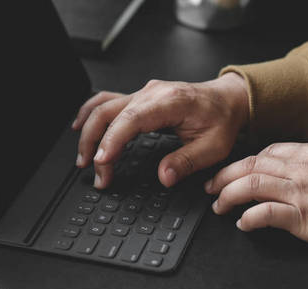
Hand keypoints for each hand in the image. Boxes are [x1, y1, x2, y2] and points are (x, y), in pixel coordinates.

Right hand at [72, 72, 248, 188]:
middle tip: (94, 171)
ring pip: (103, 106)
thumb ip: (187, 161)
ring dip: (88, 131)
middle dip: (94, 143)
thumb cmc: (221, 119)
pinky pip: (107, 102)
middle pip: (108, 112)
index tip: (102, 161)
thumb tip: (164, 176)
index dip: (112, 140)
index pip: (130, 120)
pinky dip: (90, 115)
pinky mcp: (138, 99)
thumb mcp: (214, 147)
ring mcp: (142, 93)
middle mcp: (151, 93)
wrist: (227, 100)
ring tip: (83, 156)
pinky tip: (80, 127)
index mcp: (169, 101)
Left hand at [206, 143, 307, 251]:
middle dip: (223, 176)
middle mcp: (300, 169)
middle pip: (248, 166)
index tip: (232, 173)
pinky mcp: (303, 216)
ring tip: (218, 206)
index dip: (241, 164)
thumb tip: (290, 170)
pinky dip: (248, 219)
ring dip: (227, 196)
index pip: (264, 154)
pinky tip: (242, 224)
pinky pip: (265, 213)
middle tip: (210, 187)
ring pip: (250, 185)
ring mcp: (300, 192)